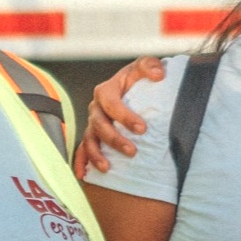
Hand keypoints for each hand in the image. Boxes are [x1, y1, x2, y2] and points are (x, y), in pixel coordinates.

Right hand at [75, 57, 165, 178]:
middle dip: (114, 139)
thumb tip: (158, 75)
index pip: (111, 103)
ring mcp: (92, 123)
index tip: (142, 128)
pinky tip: (83, 175)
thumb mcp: (144, 66)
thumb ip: (150, 65)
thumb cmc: (137, 78)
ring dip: (96, 154)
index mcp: (106, 90)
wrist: (132, 87)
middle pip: (99, 124)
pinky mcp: (93, 135)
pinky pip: (83, 149)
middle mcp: (96, 107)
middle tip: (132, 151)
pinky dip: (81, 161)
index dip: (124, 116)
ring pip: (89, 139)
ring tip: (108, 167)